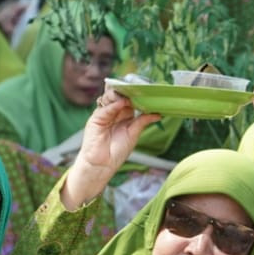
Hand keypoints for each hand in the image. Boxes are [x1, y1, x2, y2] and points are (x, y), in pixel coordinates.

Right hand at [63, 90, 160, 207]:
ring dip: (120, 95)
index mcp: (123, 116)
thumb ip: (142, 121)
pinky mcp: (95, 119)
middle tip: (139, 89)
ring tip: (131, 95)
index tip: (147, 91)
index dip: (136, 96)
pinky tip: (122, 103)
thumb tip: (158, 114)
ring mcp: (104, 115)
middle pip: (119, 97)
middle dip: (128, 92)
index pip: (129, 101)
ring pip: (110, 99)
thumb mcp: (134, 134)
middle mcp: (113, 113)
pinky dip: (114, 105)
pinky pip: (105, 109)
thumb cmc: (117, 151)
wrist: (102, 165)